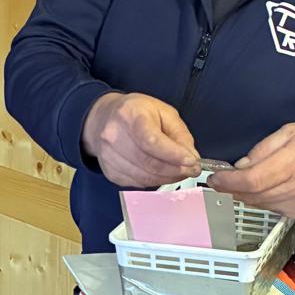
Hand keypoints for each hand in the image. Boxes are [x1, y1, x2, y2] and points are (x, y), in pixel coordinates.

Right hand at [82, 92, 201, 187]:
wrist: (103, 118)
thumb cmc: (134, 112)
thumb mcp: (163, 112)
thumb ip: (180, 134)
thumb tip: (191, 157)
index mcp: (130, 115)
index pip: (152, 141)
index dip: (174, 155)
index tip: (191, 161)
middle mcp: (114, 136)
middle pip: (150, 163)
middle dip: (176, 170)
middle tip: (192, 169)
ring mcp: (109, 156)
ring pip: (145, 177)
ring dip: (168, 178)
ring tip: (180, 171)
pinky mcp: (110, 171)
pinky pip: (138, 183)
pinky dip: (155, 181)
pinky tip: (162, 173)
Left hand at [208, 123, 294, 220]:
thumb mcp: (294, 131)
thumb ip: (264, 148)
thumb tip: (241, 166)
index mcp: (294, 161)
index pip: (251, 180)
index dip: (228, 182)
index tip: (214, 178)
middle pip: (252, 196)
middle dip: (233, 188)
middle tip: (223, 180)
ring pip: (260, 204)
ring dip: (246, 195)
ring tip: (243, 182)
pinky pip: (272, 209)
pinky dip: (262, 200)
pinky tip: (265, 189)